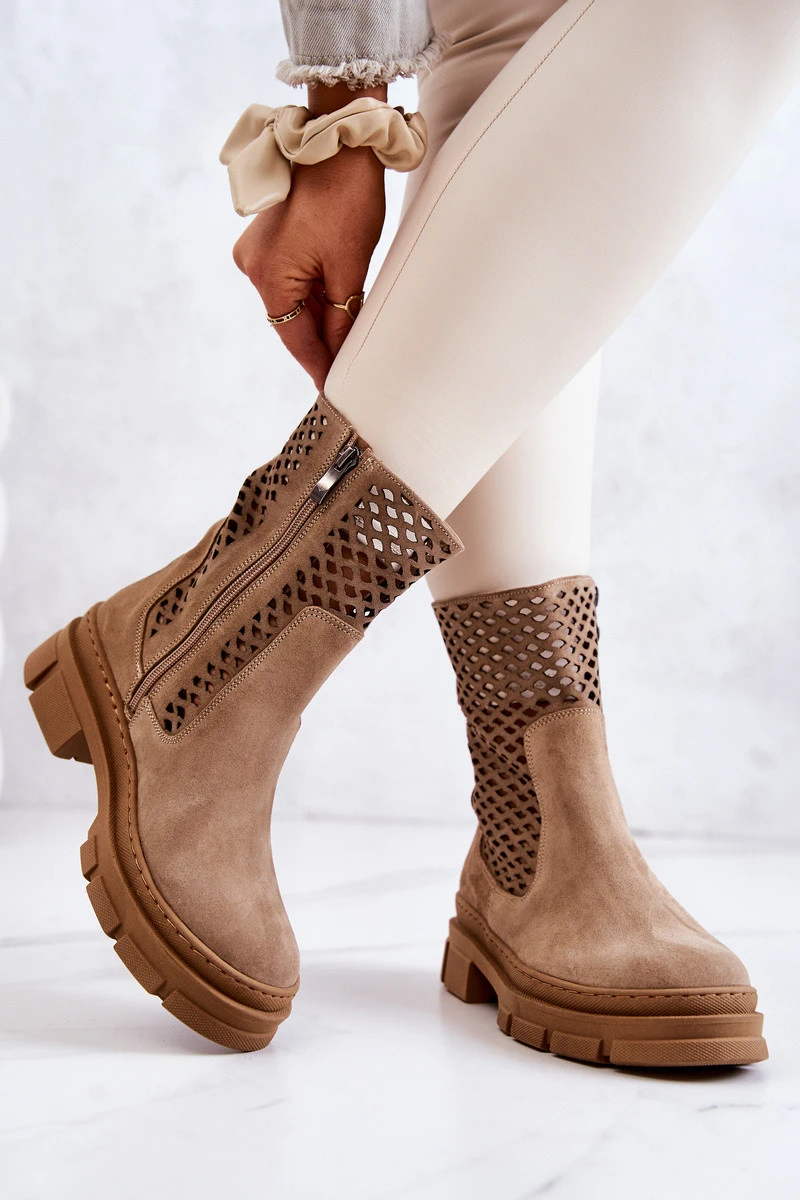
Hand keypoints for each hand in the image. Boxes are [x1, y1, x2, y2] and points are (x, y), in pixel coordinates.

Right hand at [232, 83, 387, 390]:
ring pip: (293, 300)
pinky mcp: (270, 236)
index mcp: (267, 276)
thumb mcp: (349, 266)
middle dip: (320, 343)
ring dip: (319, 318)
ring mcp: (258, 249)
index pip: (295, 338)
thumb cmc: (345, 196)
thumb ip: (341, 315)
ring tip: (348, 341)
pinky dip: (314, 294)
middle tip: (347, 371)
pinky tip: (337, 307)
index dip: (317, 366)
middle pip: (291, 321)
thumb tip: (340, 352)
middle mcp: (253, 265)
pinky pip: (291, 278)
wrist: (339, 138)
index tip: (333, 392)